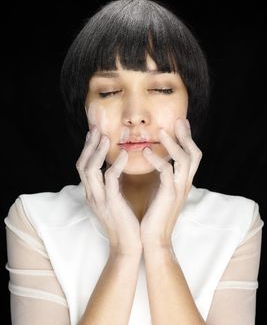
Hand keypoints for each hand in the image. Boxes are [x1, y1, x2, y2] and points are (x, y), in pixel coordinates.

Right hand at [76, 126, 141, 255]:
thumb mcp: (114, 201)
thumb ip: (112, 185)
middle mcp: (91, 194)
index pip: (84, 167)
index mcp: (92, 193)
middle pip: (82, 164)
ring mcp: (99, 199)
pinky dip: (116, 165)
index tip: (95, 134)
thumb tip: (116, 168)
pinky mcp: (110, 203)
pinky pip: (110, 180)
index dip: (88, 150)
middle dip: (89, 145)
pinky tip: (124, 154)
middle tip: (96, 128)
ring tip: (107, 137)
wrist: (128, 246)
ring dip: (97, 151)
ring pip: (91, 169)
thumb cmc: (125, 222)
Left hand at [140, 118, 201, 246]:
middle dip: (187, 136)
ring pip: (185, 160)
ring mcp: (179, 189)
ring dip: (173, 144)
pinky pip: (167, 172)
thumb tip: (158, 161)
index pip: (191, 156)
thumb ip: (163, 176)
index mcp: (182, 182)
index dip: (187, 139)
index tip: (180, 124)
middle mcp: (185, 183)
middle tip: (178, 120)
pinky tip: (146, 151)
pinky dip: (158, 160)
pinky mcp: (169, 195)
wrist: (153, 239)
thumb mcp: (161, 191)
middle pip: (194, 154)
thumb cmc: (154, 214)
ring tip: (160, 131)